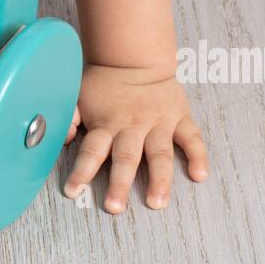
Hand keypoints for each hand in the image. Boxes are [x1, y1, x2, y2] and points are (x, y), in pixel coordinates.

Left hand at [62, 64, 208, 212]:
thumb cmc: (104, 83)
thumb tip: (65, 138)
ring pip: (159, 154)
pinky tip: (199, 175)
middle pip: (125, 157)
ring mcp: (158, 123)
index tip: (73, 191)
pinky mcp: (179, 118)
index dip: (81, 171)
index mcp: (106, 124)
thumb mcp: (79, 96)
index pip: (91, 150)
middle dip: (119, 183)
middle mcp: (132, 126)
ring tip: (157, 202)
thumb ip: (70, 118)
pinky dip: (197, 156)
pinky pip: (192, 138)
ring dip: (159, 179)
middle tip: (115, 207)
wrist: (134, 56)